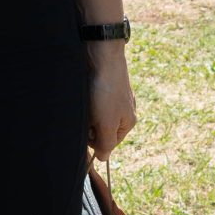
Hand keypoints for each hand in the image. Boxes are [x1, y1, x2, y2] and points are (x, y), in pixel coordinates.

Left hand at [88, 41, 136, 157]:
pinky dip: (87, 98)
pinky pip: (92, 99)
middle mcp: (123, 110)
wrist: (102, 55)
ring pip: (95, 114)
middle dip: (90, 124)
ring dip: (87, 111)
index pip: (108, 144)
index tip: (88, 131)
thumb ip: (106, 143)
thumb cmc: (106, 91)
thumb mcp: (106, 123)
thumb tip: (103, 158)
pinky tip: (86, 90)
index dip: (94, 141)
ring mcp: (114, 97)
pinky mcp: (104, 85)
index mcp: (128, 122)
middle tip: (87, 112)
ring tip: (87, 98)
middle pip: (101, 128)